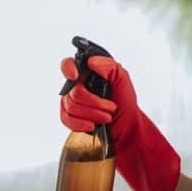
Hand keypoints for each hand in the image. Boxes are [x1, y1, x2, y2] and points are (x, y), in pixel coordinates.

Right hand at [58, 56, 179, 190]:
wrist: (126, 128)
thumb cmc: (125, 104)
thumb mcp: (123, 81)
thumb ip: (110, 67)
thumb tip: (92, 62)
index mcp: (88, 73)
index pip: (68, 64)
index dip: (68, 69)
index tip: (76, 76)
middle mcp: (77, 86)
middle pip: (73, 92)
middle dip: (94, 103)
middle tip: (110, 107)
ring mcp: (72, 102)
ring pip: (70, 107)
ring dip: (92, 114)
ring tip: (106, 117)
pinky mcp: (70, 117)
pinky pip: (66, 119)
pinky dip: (80, 124)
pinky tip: (92, 126)